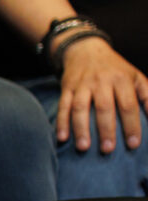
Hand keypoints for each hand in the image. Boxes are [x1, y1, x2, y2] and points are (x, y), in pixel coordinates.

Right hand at [56, 36, 147, 154]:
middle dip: (106, 130)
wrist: (86, 50)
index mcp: (122, 79)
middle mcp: (101, 81)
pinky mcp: (66, 88)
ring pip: (80, 108)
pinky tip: (61, 138)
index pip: (128, 105)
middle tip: (108, 150)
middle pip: (104, 108)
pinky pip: (62, 106)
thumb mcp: (135, 77)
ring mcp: (82, 85)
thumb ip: (147, 96)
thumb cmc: (115, 69)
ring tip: (84, 147)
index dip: (131, 125)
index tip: (133, 144)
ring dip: (81, 128)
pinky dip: (61, 122)